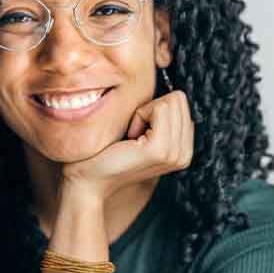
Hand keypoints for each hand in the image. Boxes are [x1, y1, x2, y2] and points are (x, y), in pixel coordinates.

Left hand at [60, 90, 193, 204]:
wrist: (89, 181)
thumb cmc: (108, 152)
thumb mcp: (142, 133)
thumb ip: (161, 117)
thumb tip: (169, 91)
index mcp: (184, 150)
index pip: (182, 103)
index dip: (155, 109)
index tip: (138, 132)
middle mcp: (184, 154)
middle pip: (179, 99)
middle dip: (151, 109)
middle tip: (133, 134)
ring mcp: (174, 153)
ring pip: (170, 101)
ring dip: (144, 113)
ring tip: (131, 137)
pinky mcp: (160, 149)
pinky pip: (158, 108)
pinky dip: (140, 115)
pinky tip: (130, 137)